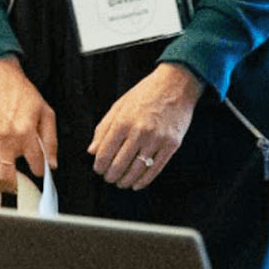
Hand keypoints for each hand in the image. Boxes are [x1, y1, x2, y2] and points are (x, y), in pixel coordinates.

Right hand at [0, 55, 57, 187]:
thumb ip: (50, 140)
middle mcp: (6, 139)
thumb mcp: (46, 112)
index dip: (40, 171)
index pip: (36, 164)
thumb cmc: (22, 93)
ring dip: (2, 181)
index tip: (39, 171)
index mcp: (26, 132)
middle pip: (9, 176)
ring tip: (9, 181)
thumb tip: (52, 163)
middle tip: (21, 185)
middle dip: (17, 185)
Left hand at [89, 63, 201, 189]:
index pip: (105, 153)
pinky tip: (137, 184)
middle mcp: (139, 131)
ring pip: (137, 170)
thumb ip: (103, 128)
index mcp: (123, 121)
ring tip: (121, 182)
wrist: (176, 84)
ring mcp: (157, 139)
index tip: (99, 169)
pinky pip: (155, 169)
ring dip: (126, 181)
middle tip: (109, 178)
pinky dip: (144, 181)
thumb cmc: (146, 93)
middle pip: (119, 165)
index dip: (99, 166)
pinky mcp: (171, 144)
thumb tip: (92, 151)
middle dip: (111, 176)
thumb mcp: (119, 105)